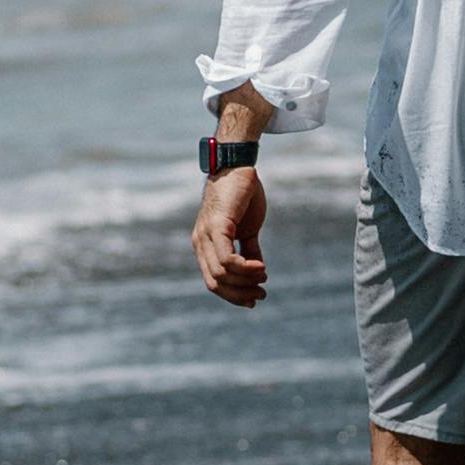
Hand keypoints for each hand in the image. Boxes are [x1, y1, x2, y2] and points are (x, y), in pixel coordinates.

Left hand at [195, 164, 268, 304]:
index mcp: (205, 245)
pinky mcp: (217, 226)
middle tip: (261, 294)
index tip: (253, 299)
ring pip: (221, 274)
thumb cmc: (242, 195)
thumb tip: (257, 272)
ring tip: (263, 276)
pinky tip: (260, 268)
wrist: (238, 165)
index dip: (232, 295)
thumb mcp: (247, 228)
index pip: (213, 281)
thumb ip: (249, 249)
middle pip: (215, 283)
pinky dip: (245, 269)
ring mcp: (206, 235)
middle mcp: (201, 243)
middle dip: (239, 294)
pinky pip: (227, 259)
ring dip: (246, 281)